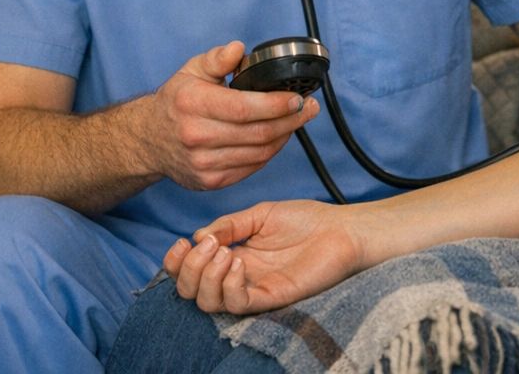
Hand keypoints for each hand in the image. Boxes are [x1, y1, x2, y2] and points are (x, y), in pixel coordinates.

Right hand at [146, 41, 320, 190]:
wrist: (148, 140)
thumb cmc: (176, 101)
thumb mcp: (191, 71)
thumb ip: (217, 59)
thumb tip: (238, 49)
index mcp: (193, 104)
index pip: (244, 108)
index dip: (276, 105)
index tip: (298, 98)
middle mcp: (196, 136)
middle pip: (257, 133)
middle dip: (291, 120)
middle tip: (310, 108)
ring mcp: (203, 163)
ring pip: (259, 153)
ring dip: (284, 136)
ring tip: (297, 120)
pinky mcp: (210, 181)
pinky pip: (251, 167)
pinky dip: (269, 152)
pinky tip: (278, 137)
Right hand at [164, 199, 361, 313]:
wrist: (342, 229)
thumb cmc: (306, 220)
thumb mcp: (260, 214)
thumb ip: (228, 225)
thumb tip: (198, 237)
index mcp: (231, 257)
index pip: (190, 271)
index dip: (176, 262)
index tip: (182, 241)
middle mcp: (238, 277)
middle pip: (191, 291)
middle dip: (187, 269)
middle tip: (209, 245)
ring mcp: (254, 289)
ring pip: (209, 303)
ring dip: (206, 277)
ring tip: (225, 252)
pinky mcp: (272, 298)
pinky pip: (239, 305)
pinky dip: (230, 286)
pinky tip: (240, 262)